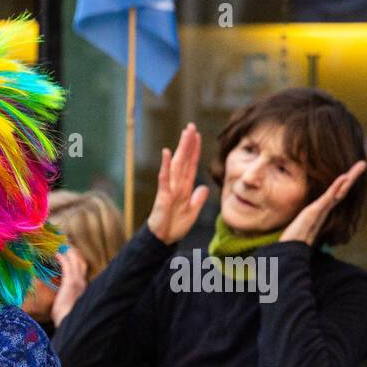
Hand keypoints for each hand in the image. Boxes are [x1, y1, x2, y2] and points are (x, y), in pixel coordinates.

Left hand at [50, 246, 88, 326]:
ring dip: (69, 250)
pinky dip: (62, 257)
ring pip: (76, 260)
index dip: (77, 259)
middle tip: (67, 242)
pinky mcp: (70, 283)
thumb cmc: (67, 320)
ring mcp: (78, 282)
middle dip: (75, 251)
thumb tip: (59, 299)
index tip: (71, 252)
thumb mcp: (67, 307)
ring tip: (62, 242)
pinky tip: (56, 252)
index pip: (82, 270)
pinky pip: (67, 265)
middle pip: (81, 261)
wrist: (71, 325)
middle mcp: (83, 283)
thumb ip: (65, 300)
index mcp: (83, 289)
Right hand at [147, 123, 209, 244]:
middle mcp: (177, 185)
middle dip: (188, 143)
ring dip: (181, 148)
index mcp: (184, 188)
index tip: (198, 136)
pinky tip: (166, 152)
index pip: (191, 165)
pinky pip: (164, 178)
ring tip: (184, 133)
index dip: (195, 151)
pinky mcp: (163, 196)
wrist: (163, 240)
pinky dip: (165, 165)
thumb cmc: (174, 227)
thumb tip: (204, 188)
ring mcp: (169, 189)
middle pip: (184, 160)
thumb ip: (198, 199)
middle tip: (190, 126)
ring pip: (176, 164)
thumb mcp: (192, 212)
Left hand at [279, 160, 366, 245]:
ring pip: (339, 191)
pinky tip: (343, 177)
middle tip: (363, 163)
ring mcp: (321, 210)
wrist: (291, 249)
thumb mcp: (299, 225)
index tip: (350, 172)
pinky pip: (328, 197)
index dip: (343, 184)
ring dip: (349, 177)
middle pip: (342, 190)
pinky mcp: (315, 211)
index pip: (335, 194)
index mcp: (321, 211)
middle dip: (352, 177)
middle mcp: (324, 209)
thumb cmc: (294, 239)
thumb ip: (303, 222)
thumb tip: (302, 220)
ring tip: (361, 165)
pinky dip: (336, 187)